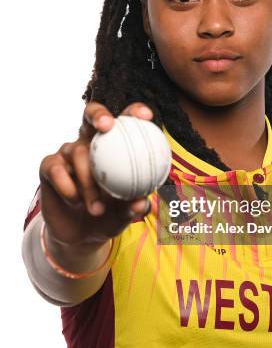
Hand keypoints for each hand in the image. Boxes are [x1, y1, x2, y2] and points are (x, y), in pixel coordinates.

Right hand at [39, 101, 153, 249]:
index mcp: (115, 146)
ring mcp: (68, 153)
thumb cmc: (111, 215)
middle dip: (98, 114)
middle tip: (107, 125)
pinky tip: (76, 202)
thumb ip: (134, 205)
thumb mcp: (126, 212)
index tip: (146, 116)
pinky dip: (67, 187)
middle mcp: (90, 142)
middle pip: (91, 115)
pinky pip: (56, 170)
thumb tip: (142, 202)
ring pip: (78, 152)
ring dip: (89, 182)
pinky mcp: (50, 167)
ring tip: (98, 209)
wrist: (82, 235)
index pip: (125, 121)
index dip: (134, 112)